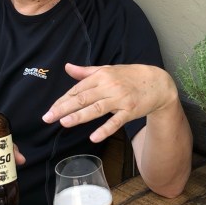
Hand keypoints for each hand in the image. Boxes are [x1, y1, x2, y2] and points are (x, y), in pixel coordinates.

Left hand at [42, 63, 178, 142]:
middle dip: (63, 108)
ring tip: (64, 122)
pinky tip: (93, 137)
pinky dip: (104, 129)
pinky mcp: (130, 111)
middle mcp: (109, 86)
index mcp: (101, 76)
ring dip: (79, 116)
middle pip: (82, 98)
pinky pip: (116, 121)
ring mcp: (120, 99)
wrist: (157, 82)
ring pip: (96, 108)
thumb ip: (86, 72)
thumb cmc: (130, 76)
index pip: (77, 89)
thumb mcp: (107, 70)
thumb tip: (67, 67)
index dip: (62, 100)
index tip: (50, 110)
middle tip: (48, 118)